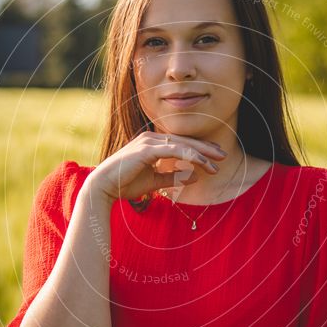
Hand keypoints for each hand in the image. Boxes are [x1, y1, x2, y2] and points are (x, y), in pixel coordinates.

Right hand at [86, 131, 227, 202]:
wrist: (103, 187)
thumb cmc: (125, 184)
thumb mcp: (154, 181)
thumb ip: (173, 177)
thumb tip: (195, 176)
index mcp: (152, 143)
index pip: (181, 143)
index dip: (199, 149)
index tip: (215, 156)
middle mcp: (151, 138)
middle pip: (185, 141)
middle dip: (206, 148)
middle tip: (223, 155)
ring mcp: (149, 142)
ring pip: (182, 145)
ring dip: (202, 154)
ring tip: (217, 163)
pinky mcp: (147, 149)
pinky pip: (175, 151)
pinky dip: (190, 156)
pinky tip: (203, 163)